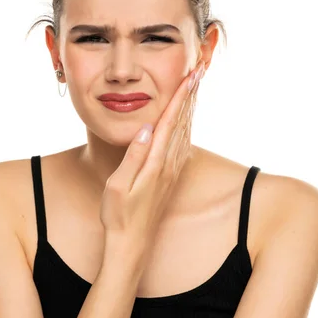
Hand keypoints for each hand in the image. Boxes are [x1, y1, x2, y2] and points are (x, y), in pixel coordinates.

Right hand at [100, 62, 203, 245]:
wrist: (132, 246)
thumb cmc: (119, 217)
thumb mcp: (119, 186)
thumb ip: (134, 156)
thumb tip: (147, 128)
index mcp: (156, 164)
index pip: (170, 122)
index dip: (181, 97)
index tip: (190, 76)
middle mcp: (168, 166)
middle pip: (183, 124)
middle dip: (190, 96)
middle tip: (199, 72)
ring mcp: (171, 174)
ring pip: (185, 134)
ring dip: (190, 109)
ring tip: (195, 89)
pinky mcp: (169, 180)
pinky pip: (182, 147)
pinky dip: (186, 128)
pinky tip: (187, 125)